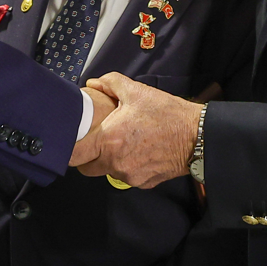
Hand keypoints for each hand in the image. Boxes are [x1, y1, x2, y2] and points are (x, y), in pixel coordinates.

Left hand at [75, 72, 201, 188]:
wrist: (197, 136)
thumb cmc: (168, 114)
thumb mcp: (138, 91)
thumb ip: (110, 83)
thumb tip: (94, 83)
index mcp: (110, 140)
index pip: (74, 156)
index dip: (69, 148)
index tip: (73, 140)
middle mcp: (116, 162)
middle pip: (87, 168)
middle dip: (88, 156)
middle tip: (97, 141)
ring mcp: (130, 175)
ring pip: (108, 171)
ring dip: (110, 160)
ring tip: (125, 142)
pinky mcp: (144, 182)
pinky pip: (127, 175)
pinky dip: (129, 165)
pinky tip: (140, 150)